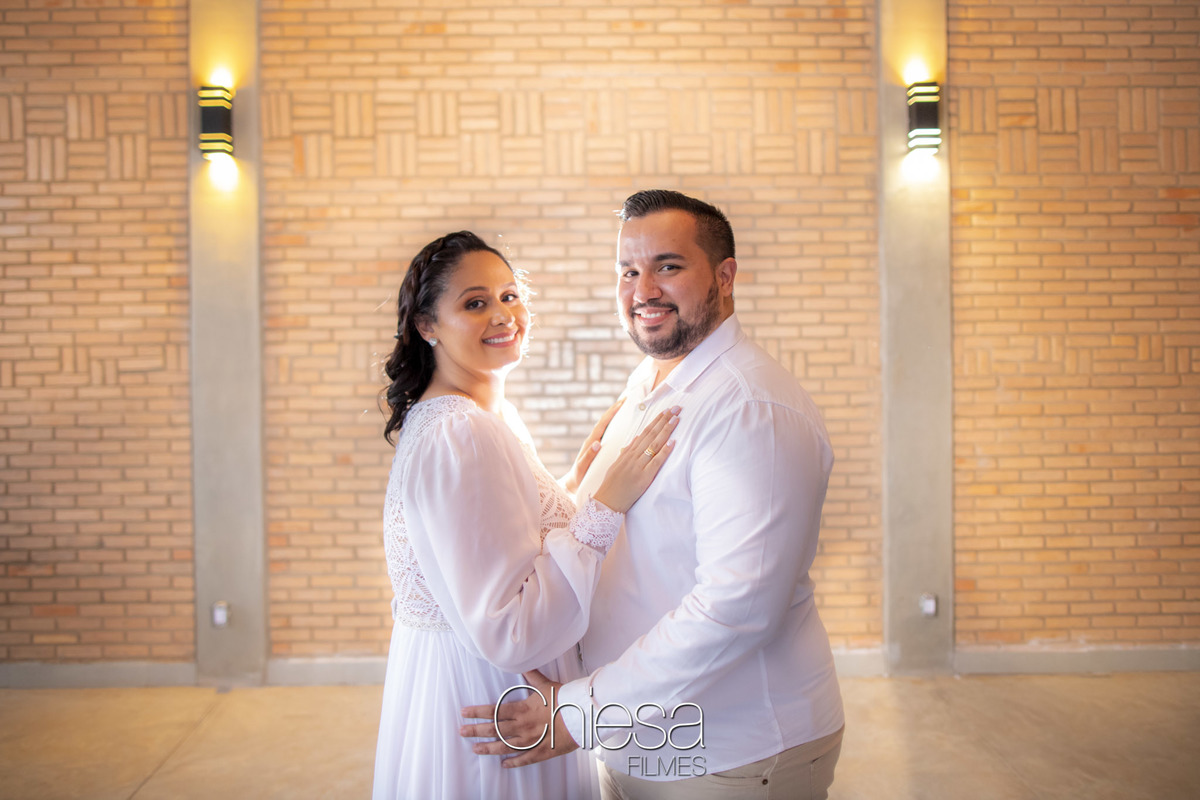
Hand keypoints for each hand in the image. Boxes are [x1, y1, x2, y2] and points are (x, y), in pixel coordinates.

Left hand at [460, 669, 577, 767]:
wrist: (581, 716)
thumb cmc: (564, 699)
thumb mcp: (545, 685)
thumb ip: (531, 675)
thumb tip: (522, 662)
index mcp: (521, 710)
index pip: (493, 711)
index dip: (477, 712)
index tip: (464, 713)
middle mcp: (522, 726)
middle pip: (494, 730)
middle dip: (476, 731)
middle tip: (461, 732)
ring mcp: (530, 741)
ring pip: (504, 747)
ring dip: (488, 748)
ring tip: (475, 749)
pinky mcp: (541, 752)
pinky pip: (523, 760)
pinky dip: (512, 763)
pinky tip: (503, 765)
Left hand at [561, 398, 623, 494]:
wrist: (573, 484)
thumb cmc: (578, 477)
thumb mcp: (582, 468)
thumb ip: (588, 456)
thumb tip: (597, 444)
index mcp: (591, 442)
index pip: (602, 424)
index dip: (611, 413)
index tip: (621, 403)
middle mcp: (594, 440)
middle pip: (606, 421)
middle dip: (615, 410)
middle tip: (627, 399)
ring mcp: (597, 444)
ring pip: (608, 426)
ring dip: (616, 417)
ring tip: (627, 408)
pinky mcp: (600, 448)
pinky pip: (609, 434)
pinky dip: (616, 427)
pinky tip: (625, 426)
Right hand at [591, 407, 679, 512]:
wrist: (606, 502)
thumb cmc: (611, 486)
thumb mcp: (616, 465)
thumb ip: (626, 452)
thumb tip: (637, 438)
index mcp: (627, 453)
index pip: (644, 432)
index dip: (655, 421)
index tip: (665, 412)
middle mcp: (633, 457)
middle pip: (651, 434)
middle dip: (664, 420)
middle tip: (676, 408)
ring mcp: (638, 466)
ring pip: (654, 444)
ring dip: (666, 430)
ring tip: (676, 419)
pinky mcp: (644, 478)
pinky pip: (656, 462)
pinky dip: (665, 451)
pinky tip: (673, 442)